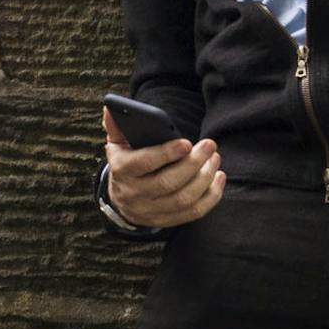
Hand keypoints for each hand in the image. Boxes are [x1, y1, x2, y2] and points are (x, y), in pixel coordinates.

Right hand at [102, 106, 224, 227]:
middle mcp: (134, 194)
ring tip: (215, 159)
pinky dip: (210, 197)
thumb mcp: (117, 144)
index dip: (166, 153)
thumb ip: (117, 126)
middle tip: (210, 146)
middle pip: (168, 182)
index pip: (144, 163)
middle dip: (193, 163)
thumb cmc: (126, 163)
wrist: (121, 200)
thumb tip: (110, 107)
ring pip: (183, 199)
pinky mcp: (165, 221)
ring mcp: (150, 211)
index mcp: (122, 170)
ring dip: (204, 178)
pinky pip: (193, 213)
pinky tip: (218, 178)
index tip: (186, 142)